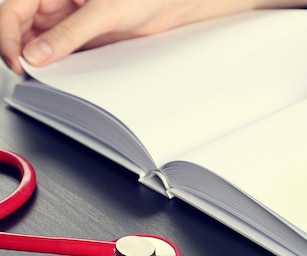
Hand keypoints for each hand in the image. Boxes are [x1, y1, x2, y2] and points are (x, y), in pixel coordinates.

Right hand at [0, 0, 252, 74]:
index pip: (13, 10)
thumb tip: (37, 55)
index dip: (8, 36)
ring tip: (47, 78)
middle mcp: (55, 3)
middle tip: (31, 75)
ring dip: (39, 61)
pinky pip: (61, 53)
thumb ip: (69, 34)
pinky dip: (58, 65)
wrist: (172, 7)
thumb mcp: (103, 13)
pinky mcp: (82, 38)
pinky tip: (62, 76)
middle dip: (21, 51)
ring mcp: (67, 21)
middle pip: (21, 29)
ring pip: (38, 43)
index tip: (18, 60)